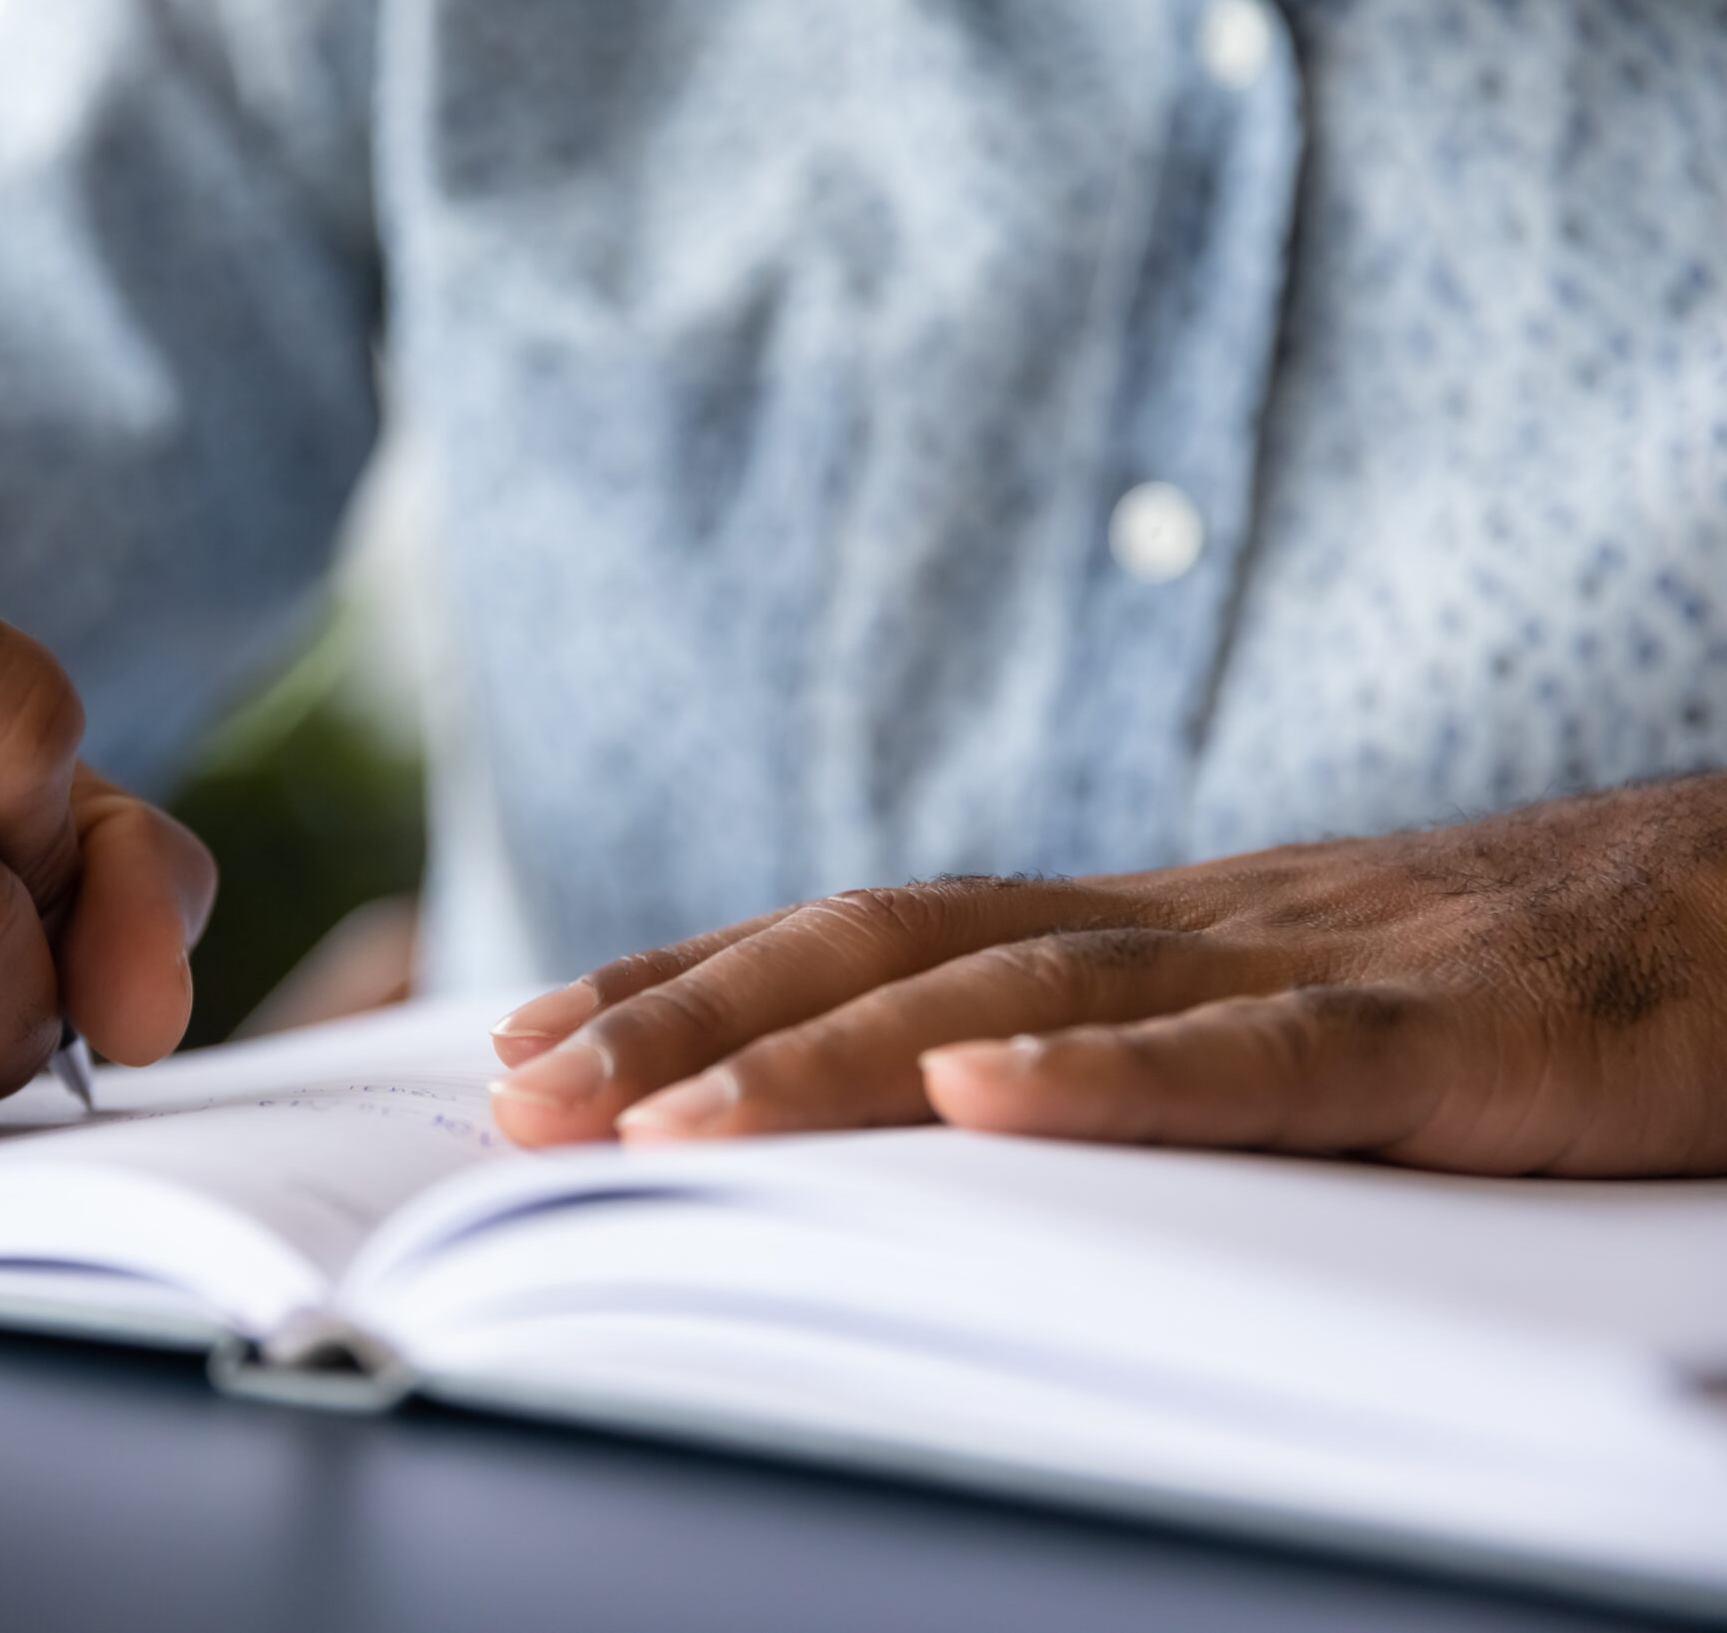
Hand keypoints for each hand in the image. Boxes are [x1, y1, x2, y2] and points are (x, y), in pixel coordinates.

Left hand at [487, 779, 1726, 1176]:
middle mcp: (1187, 923)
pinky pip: (1257, 1060)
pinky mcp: (1450, 1037)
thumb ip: (1129, 1046)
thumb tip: (938, 1114)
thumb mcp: (1284, 1010)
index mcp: (1146, 925)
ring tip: (663, 1118)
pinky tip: (969, 1101)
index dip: (692, 973)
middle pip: (890, 953)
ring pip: (1025, 1000)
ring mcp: (1311, 965)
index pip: (869, 931)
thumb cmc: (1523, 979)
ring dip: (826, 1057)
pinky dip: (1104, 1080)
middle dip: (688, 1022)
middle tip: (518, 1101)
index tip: (539, 1030)